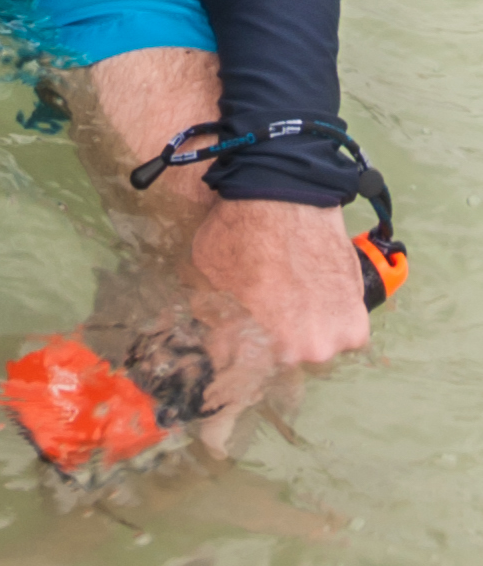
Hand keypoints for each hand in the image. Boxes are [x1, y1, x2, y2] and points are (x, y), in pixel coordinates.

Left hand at [188, 195, 369, 369]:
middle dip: (275, 337)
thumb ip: (213, 315)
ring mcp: (334, 339)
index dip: (238, 349)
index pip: (245, 368)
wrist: (285, 196)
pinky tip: (318, 290)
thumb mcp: (207, 275)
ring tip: (297, 293)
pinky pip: (342, 331)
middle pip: (284, 357)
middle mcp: (300, 354)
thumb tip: (215, 336)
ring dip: (308, 328)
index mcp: (258, 349)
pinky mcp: (358, 321)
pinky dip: (333, 316)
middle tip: (272, 304)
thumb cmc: (240, 232)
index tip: (241, 333)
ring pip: (316, 345)